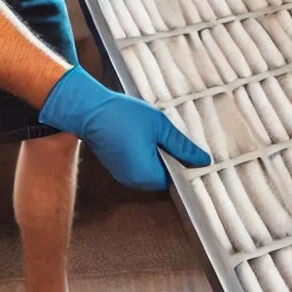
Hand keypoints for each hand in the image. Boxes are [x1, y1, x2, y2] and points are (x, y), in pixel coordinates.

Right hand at [38, 66, 210, 189]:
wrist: (88, 110)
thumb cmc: (123, 115)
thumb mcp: (159, 125)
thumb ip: (182, 145)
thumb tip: (203, 161)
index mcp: (146, 174)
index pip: (178, 179)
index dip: (188, 166)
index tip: (196, 152)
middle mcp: (134, 180)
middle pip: (165, 176)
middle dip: (175, 160)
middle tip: (182, 139)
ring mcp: (125, 175)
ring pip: (153, 170)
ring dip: (161, 155)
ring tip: (164, 135)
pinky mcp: (118, 167)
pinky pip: (141, 165)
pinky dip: (148, 154)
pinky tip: (149, 136)